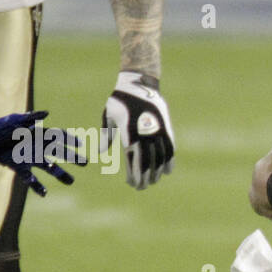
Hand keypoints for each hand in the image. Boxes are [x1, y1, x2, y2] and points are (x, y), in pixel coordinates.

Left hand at [0, 111, 85, 196]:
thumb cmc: (1, 126)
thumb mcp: (16, 120)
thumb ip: (31, 117)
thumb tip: (46, 114)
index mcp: (38, 135)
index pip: (58, 137)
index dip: (70, 140)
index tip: (80, 144)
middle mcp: (37, 147)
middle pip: (58, 153)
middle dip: (72, 158)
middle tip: (84, 163)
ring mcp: (29, 158)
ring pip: (49, 167)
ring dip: (60, 174)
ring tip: (71, 181)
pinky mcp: (19, 167)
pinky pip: (30, 178)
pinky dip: (37, 186)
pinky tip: (44, 194)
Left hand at [102, 72, 174, 188]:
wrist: (139, 83)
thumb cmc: (119, 100)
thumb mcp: (108, 116)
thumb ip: (106, 135)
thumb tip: (101, 153)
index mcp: (129, 133)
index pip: (133, 160)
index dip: (134, 175)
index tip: (133, 185)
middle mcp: (145, 134)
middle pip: (147, 162)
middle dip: (145, 178)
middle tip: (141, 187)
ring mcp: (158, 131)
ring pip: (160, 158)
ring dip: (157, 172)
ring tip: (153, 181)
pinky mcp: (166, 128)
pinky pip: (170, 148)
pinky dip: (170, 161)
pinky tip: (168, 171)